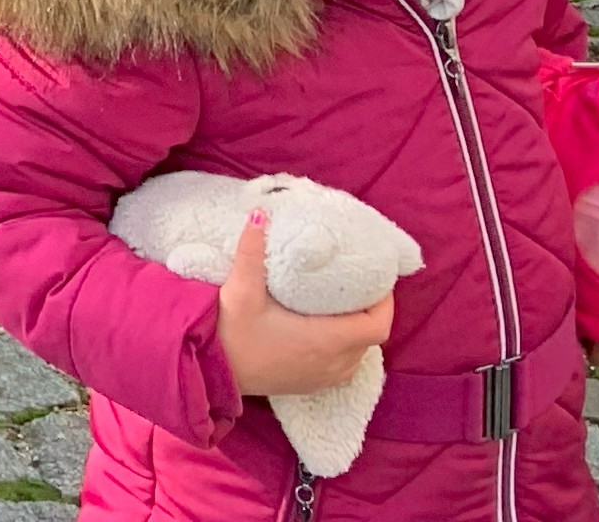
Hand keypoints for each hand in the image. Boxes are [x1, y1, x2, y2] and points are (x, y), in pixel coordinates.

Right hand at [216, 211, 393, 399]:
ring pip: (360, 352)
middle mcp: (335, 363)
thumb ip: (251, 252)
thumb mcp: (240, 291)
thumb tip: (260, 214)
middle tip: (356, 281)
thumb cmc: (232, 335)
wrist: (214, 372)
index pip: (378, 325)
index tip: (377, 280)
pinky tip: (325, 326)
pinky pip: (346, 364)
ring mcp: (326, 378)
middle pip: (371, 337)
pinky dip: (346, 345)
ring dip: (357, 328)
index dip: (384, 303)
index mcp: (327, 341)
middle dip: (370, 310)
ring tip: (342, 301)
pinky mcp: (314, 384)